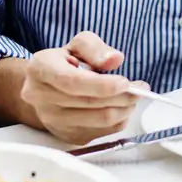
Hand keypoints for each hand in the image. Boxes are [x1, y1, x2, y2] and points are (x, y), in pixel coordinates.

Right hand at [20, 32, 143, 144]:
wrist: (43, 89)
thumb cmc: (64, 63)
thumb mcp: (78, 45)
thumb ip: (95, 48)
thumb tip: (115, 60)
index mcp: (41, 69)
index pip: (72, 81)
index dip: (101, 85)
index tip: (125, 82)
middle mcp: (41, 98)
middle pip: (89, 103)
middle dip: (121, 96)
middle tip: (141, 89)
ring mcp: (52, 121)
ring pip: (98, 120)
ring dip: (124, 109)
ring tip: (134, 97)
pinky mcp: (66, 136)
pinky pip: (101, 132)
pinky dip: (118, 121)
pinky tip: (122, 108)